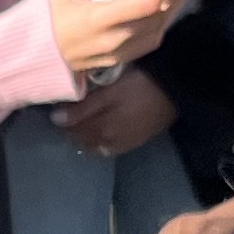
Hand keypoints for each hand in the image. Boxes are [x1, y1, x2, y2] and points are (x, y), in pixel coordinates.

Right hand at [48, 0, 203, 80]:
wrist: (36, 53)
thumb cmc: (48, 14)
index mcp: (97, 18)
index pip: (144, 2)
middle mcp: (113, 40)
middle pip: (158, 15)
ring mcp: (118, 54)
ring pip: (159, 29)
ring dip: (176, 8)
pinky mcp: (121, 61)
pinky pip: (151, 41)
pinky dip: (163, 22)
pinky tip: (170, 7)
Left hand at [54, 67, 178, 157]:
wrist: (178, 91)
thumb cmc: (140, 85)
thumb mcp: (110, 93)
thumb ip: (83, 108)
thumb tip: (55, 120)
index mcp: (101, 129)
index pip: (71, 129)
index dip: (62, 118)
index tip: (56, 105)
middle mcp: (109, 143)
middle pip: (82, 139)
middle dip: (72, 128)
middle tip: (67, 111)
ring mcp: (123, 144)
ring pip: (95, 145)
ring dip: (86, 136)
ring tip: (83, 120)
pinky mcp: (135, 141)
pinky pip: (110, 147)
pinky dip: (100, 140)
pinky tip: (101, 130)